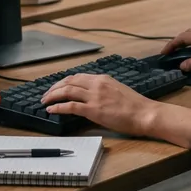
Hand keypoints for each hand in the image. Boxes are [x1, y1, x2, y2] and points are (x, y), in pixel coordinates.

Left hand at [40, 73, 157, 135]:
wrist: (145, 113)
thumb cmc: (135, 106)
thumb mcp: (117, 90)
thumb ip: (103, 90)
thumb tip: (92, 96)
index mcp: (102, 79)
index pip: (77, 77)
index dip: (63, 82)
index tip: (56, 87)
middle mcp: (96, 84)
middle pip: (68, 81)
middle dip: (54, 87)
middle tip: (46, 94)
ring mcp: (94, 96)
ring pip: (67, 91)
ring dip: (53, 95)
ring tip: (45, 101)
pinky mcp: (94, 110)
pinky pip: (70, 106)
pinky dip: (58, 107)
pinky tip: (51, 110)